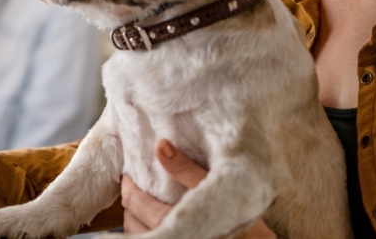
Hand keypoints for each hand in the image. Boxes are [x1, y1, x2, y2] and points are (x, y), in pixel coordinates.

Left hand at [120, 139, 275, 237]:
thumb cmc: (246, 221)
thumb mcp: (222, 188)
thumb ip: (188, 169)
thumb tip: (160, 145)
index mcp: (177, 222)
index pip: (136, 205)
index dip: (129, 188)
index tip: (129, 175)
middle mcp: (173, 237)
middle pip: (133, 224)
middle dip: (130, 203)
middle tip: (131, 186)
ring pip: (140, 236)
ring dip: (135, 222)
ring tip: (139, 205)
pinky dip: (147, 232)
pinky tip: (153, 223)